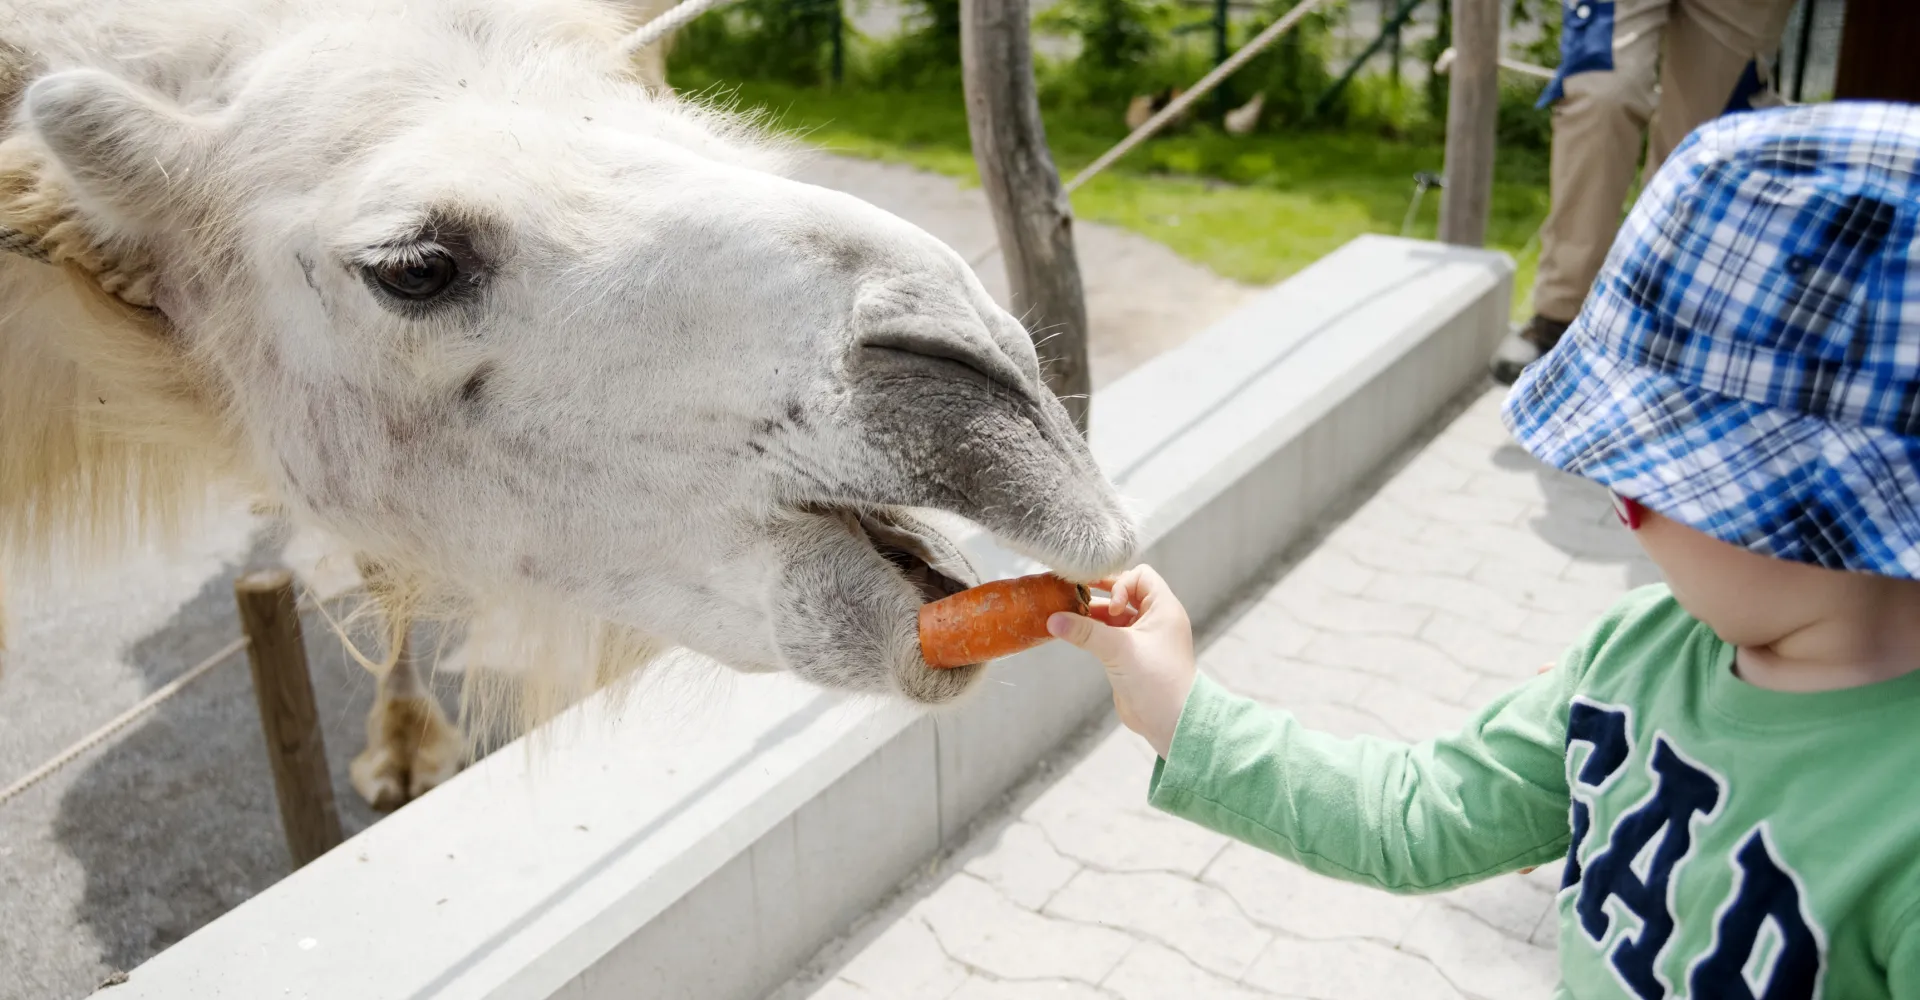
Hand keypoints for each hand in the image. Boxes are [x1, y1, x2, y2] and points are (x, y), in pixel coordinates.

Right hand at [1046, 565, 1194, 757]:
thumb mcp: (1119, 650)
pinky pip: (1109, 634)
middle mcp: (1155, 619)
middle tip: (1074, 594)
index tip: (1110, 607)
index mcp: (1164, 609)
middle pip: (1124, 592)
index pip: (1141, 576)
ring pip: (1113, 615)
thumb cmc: (1157, 681)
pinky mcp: (1131, 655)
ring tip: (1067, 615)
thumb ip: (1085, 632)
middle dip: (1100, 594)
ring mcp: (1143, 638)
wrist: (1170, 722)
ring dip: (1092, 614)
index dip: (1120, 584)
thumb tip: (1053, 619)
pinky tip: (1072, 632)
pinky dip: (1092, 631)